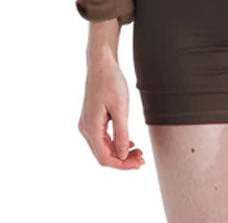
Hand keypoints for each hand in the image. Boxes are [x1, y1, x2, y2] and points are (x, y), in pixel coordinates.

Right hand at [78, 52, 145, 169]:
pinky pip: (102, 138)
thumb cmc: (111, 81)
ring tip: (138, 151)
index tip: (139, 163)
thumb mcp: (120, 108)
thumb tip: (122, 156)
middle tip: (142, 158)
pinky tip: (129, 142)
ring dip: (120, 152)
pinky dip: (115, 143)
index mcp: (91, 128)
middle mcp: (85, 129)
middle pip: (103, 155)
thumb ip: (121, 133)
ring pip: (103, 148)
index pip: (105, 158)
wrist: (101, 63)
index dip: (122, 164)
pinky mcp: (91, 118)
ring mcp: (87, 124)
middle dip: (123, 160)